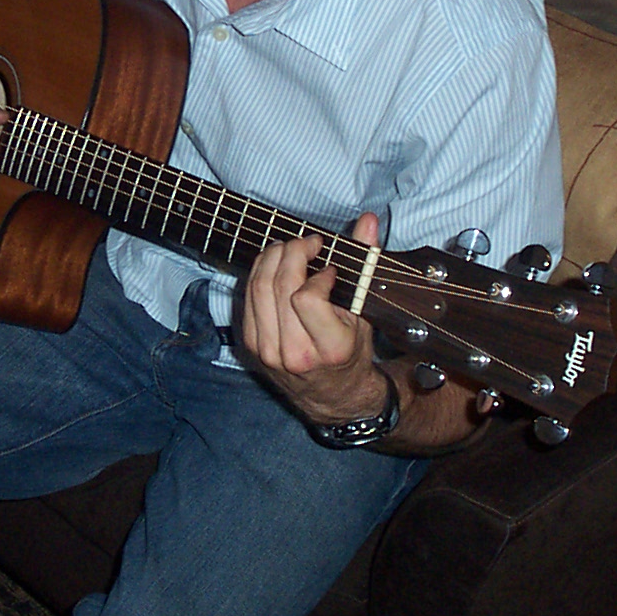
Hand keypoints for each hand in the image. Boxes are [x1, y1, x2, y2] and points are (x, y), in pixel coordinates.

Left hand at [242, 212, 390, 424]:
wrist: (332, 395)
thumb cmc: (352, 351)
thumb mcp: (366, 313)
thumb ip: (366, 262)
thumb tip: (368, 220)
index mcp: (328, 348)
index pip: (306, 299)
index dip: (317, 275)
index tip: (330, 270)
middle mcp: (294, 353)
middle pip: (278, 287)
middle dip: (292, 253)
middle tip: (308, 244)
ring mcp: (269, 352)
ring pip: (258, 290)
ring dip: (272, 259)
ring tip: (290, 249)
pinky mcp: (252, 346)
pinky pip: (248, 300)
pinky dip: (259, 275)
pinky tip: (274, 268)